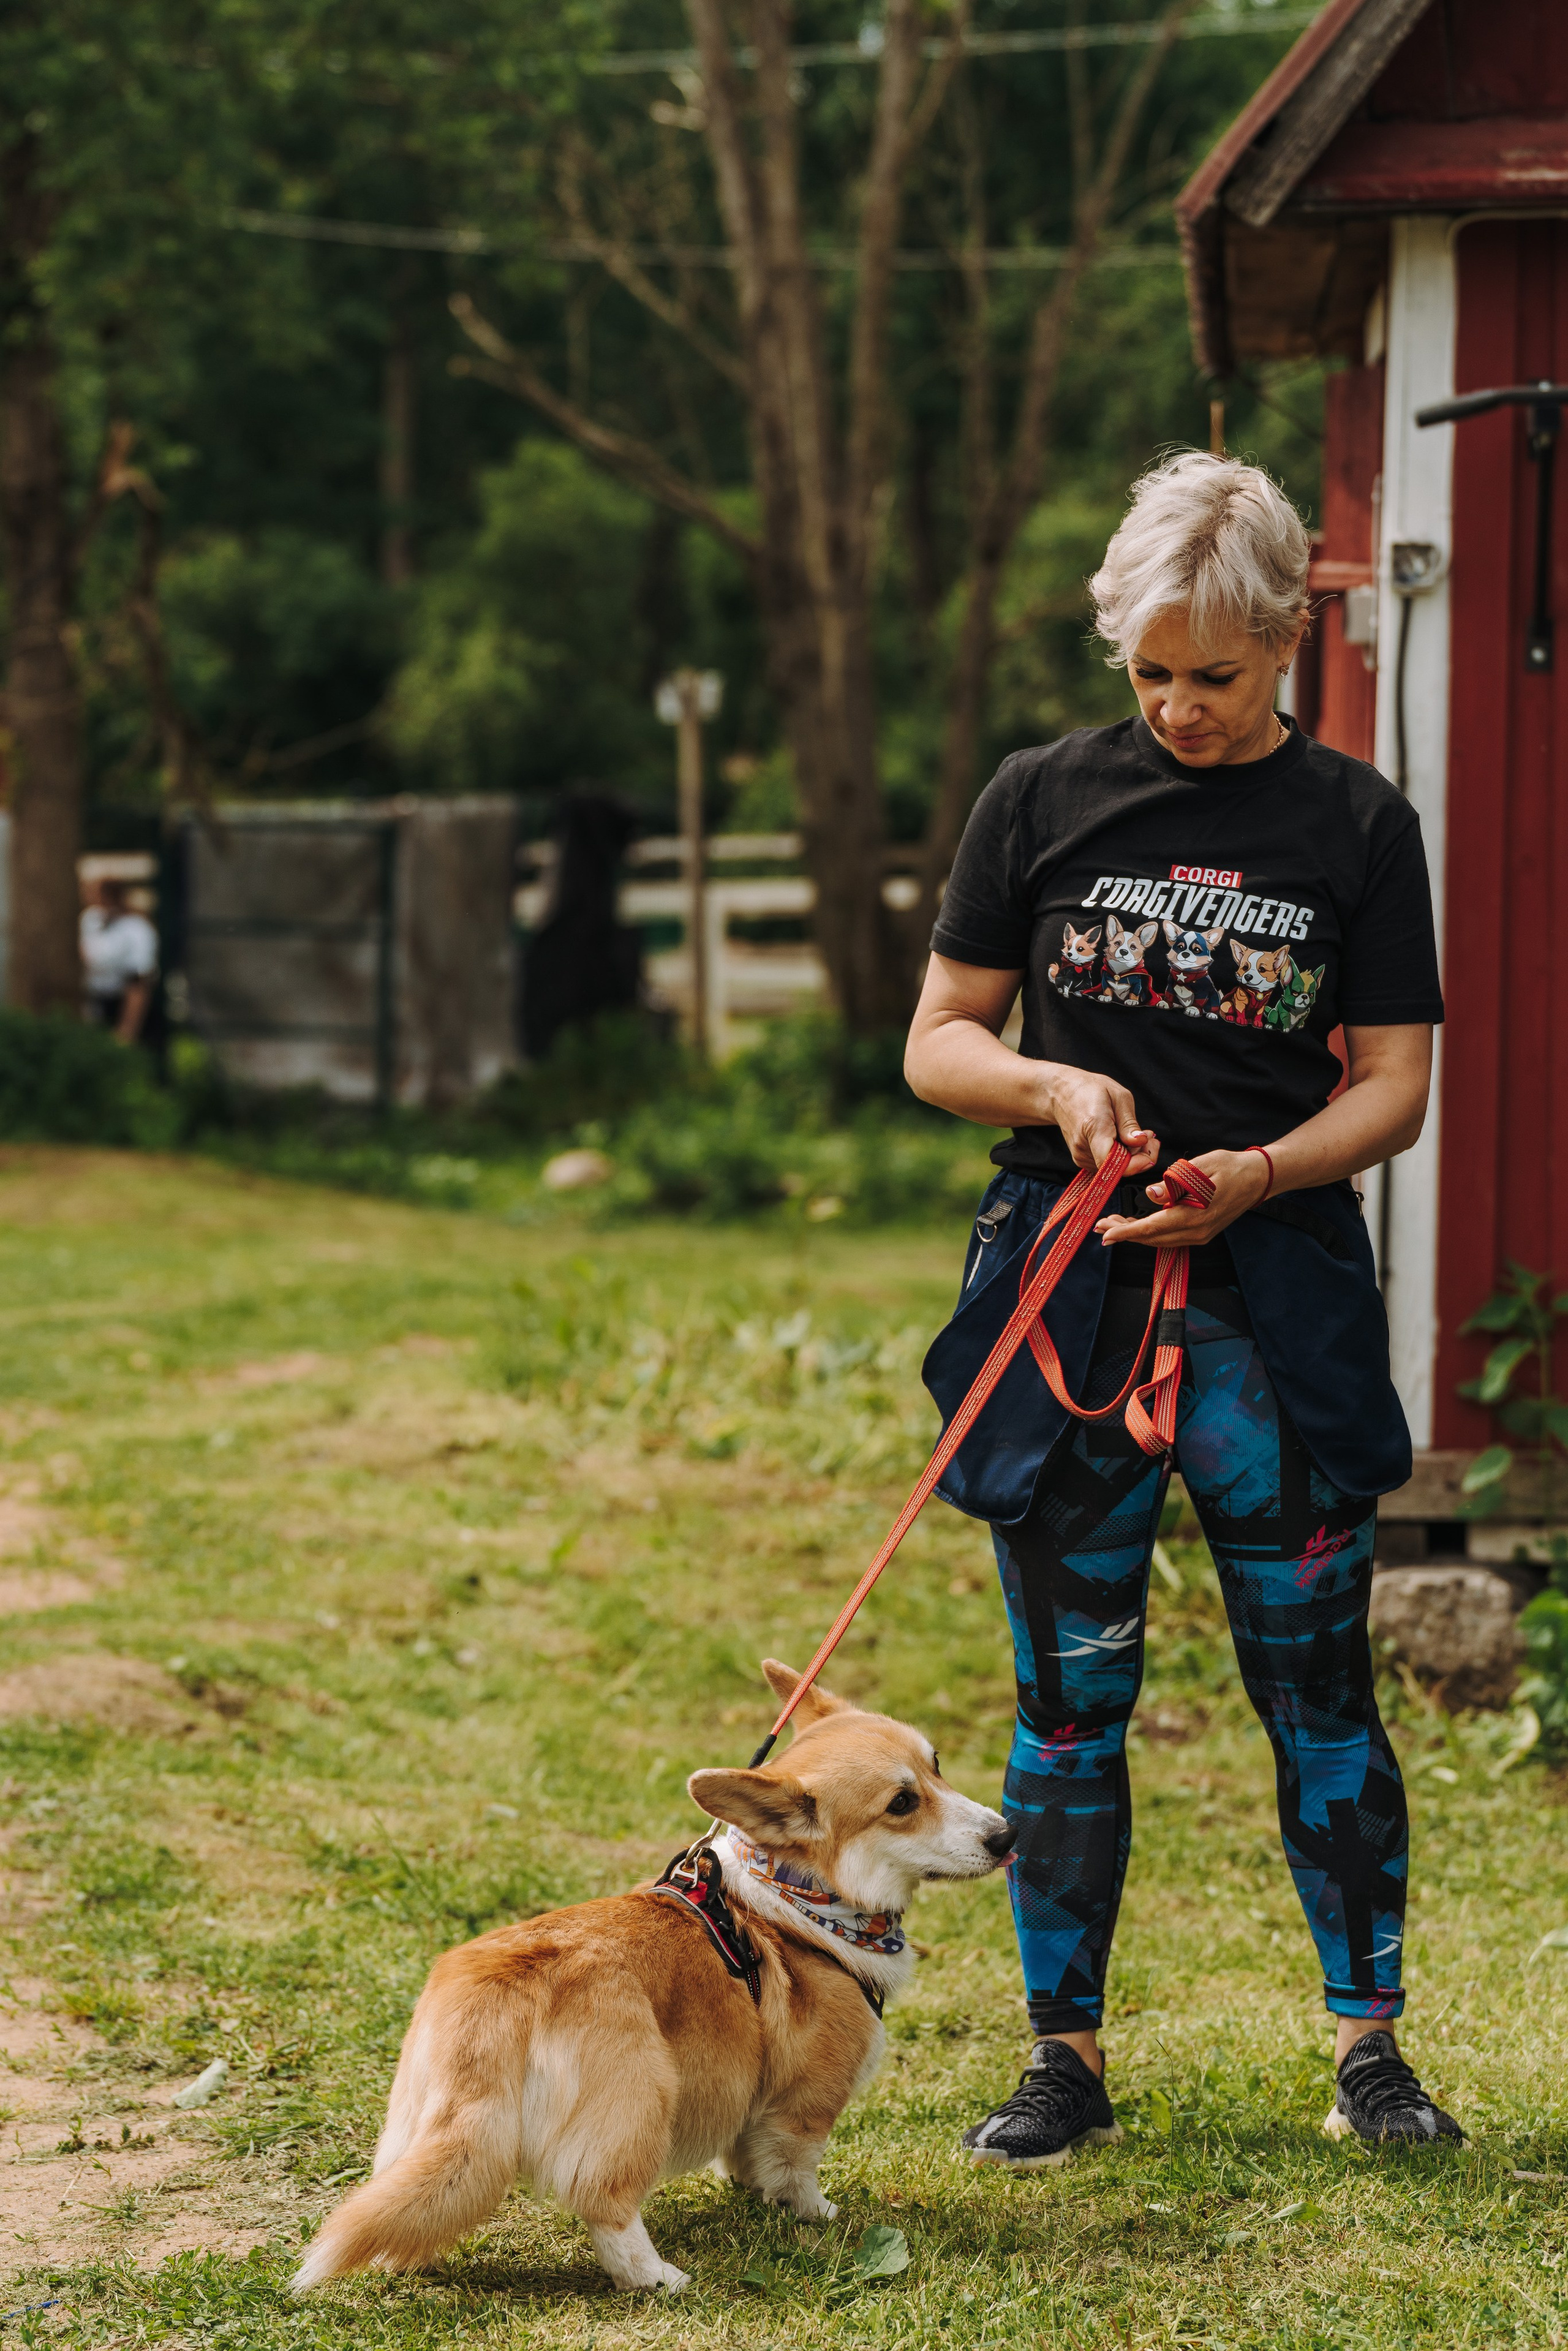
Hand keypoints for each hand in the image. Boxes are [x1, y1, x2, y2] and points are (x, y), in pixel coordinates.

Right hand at [1039, 1068, 1159, 1176]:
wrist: (1061, 1094)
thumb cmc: (1091, 1090)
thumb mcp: (1119, 1096)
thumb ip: (1129, 1123)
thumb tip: (1140, 1142)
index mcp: (1094, 1127)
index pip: (1112, 1161)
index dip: (1136, 1163)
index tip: (1150, 1145)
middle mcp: (1084, 1147)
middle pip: (1120, 1167)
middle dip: (1141, 1154)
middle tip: (1149, 1133)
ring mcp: (1080, 1156)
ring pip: (1116, 1168)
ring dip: (1132, 1155)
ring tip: (1134, 1133)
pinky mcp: (1082, 1160)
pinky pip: (1109, 1166)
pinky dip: (1121, 1156)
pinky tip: (1123, 1139)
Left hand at [1094, 1147, 1270, 1248]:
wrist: (1258, 1178)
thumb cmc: (1230, 1167)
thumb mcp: (1200, 1168)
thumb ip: (1174, 1183)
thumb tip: (1151, 1193)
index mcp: (1193, 1216)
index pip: (1151, 1228)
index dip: (1125, 1232)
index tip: (1104, 1233)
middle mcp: (1196, 1232)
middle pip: (1151, 1238)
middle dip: (1123, 1233)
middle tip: (1100, 1225)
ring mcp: (1200, 1235)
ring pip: (1159, 1240)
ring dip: (1135, 1234)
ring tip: (1114, 1223)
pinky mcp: (1201, 1233)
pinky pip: (1169, 1237)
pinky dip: (1150, 1233)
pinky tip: (1137, 1224)